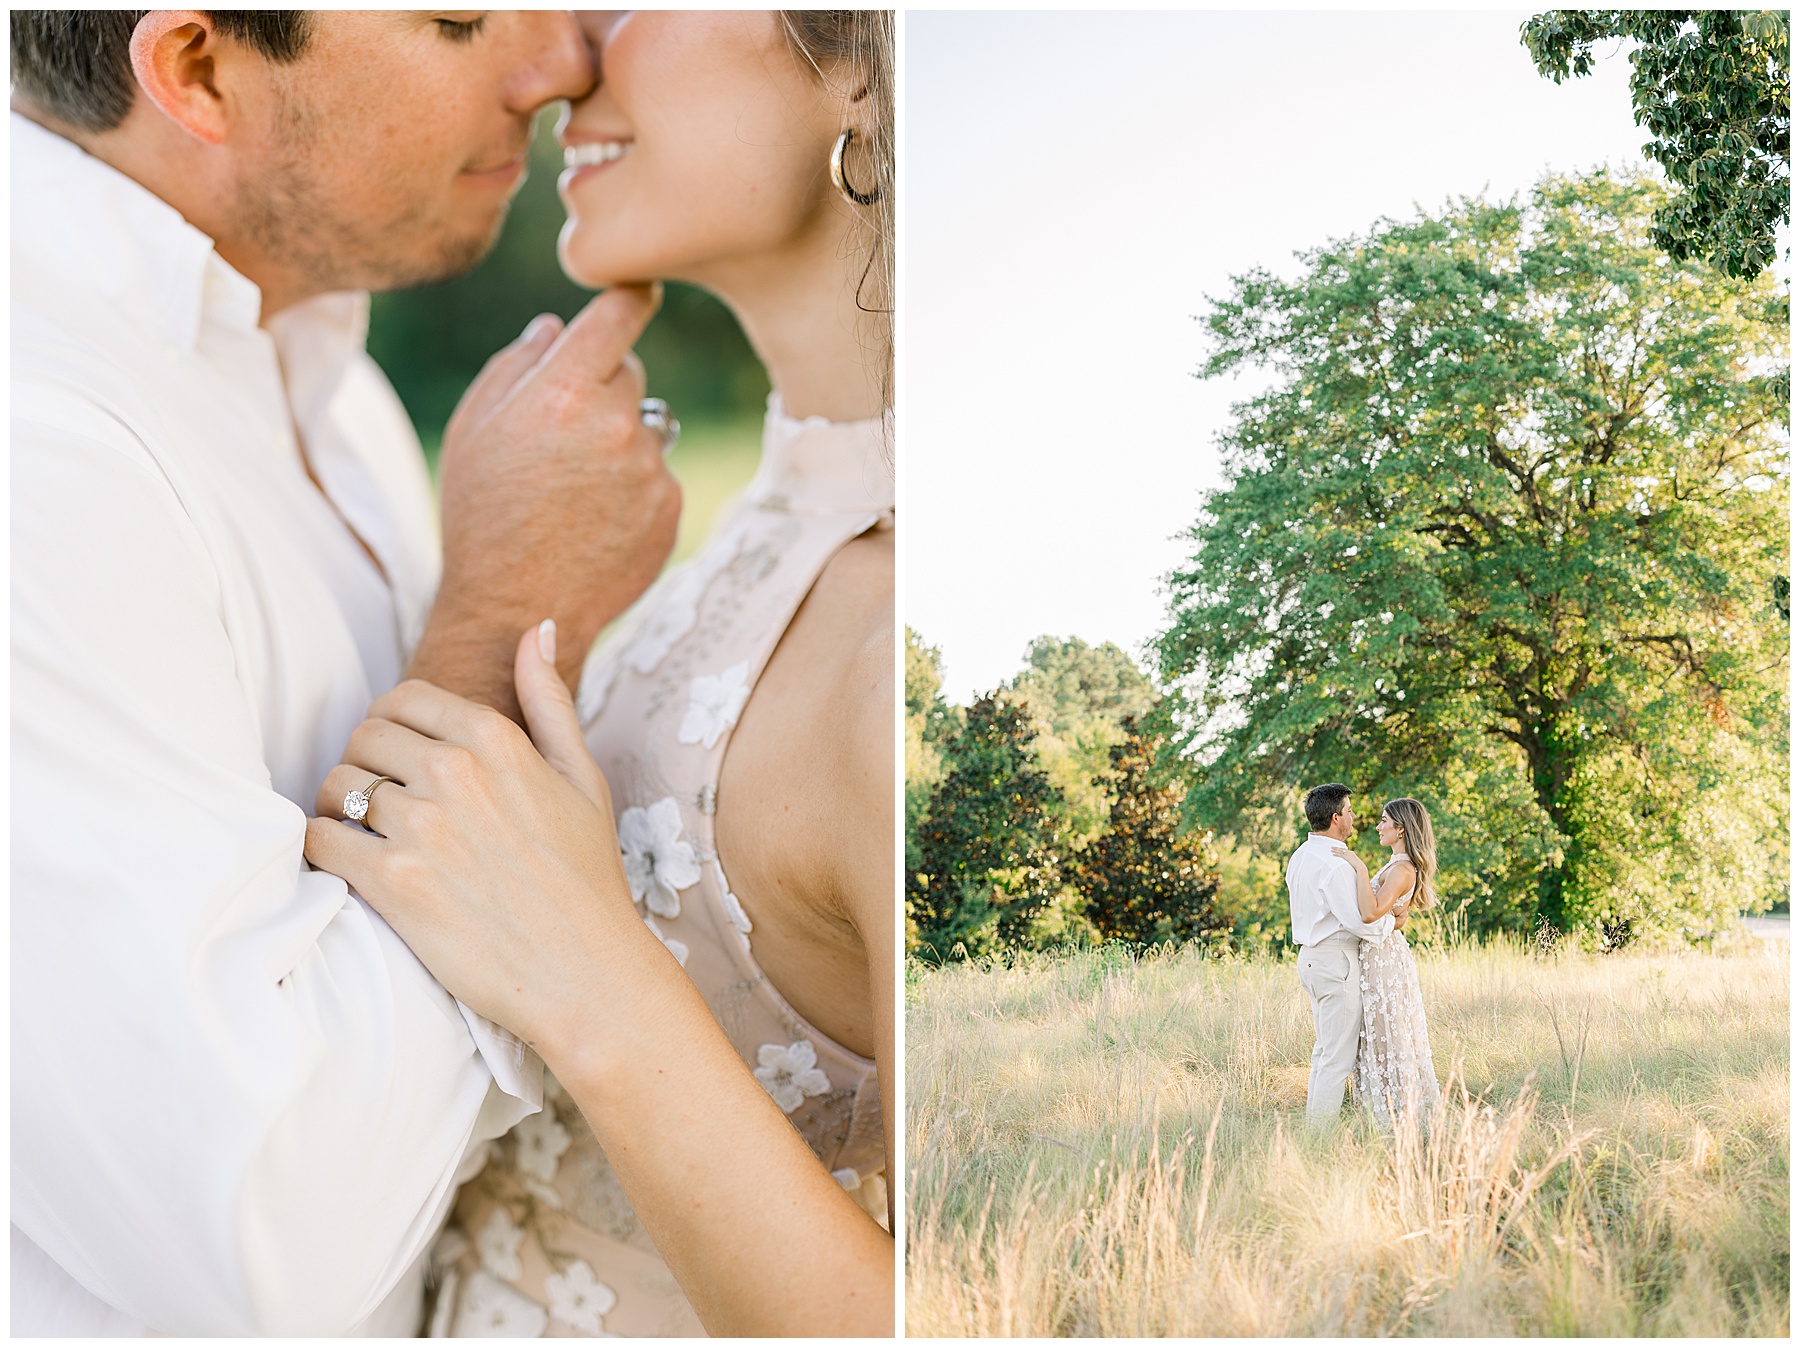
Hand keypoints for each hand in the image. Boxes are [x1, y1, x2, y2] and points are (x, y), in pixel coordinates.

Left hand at [305, 622, 666, 1057]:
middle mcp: (455, 772)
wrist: (586, 973)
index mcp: (497, 739)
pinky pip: (320, 841)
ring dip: (341, 809)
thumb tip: (534, 629)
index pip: (402, 700)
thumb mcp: (583, 777)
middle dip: (364, 765)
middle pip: (361, 738)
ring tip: (368, 838)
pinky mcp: (391, 882)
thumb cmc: (586, 877)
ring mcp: (421, 827)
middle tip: (382, 804)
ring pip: (336, 785)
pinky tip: (353, 868)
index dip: (391, 727)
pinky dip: (324, 850)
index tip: (399, 760)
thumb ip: (549, 699)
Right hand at [412, 285, 682, 719]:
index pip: (618, 315)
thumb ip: (514, 366)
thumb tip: (554, 325)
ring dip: (621, 443)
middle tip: (561, 439)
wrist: (519, 610)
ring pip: (647, 427)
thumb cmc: (482, 516)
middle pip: (630, 373)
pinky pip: (658, 475)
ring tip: (574, 492)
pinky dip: (635, 489)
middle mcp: (617, 424)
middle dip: (602, 390)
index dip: (631, 295)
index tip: (641, 288)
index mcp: (562, 392)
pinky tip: (595, 522)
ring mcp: (651, 469)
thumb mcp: (473, 431)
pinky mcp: (671, 507)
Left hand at [1331, 843, 1367, 873]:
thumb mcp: (1354, 861)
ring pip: (1340, 851)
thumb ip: (1350, 860)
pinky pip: (1341, 855)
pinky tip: (1333, 854)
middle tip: (1332, 847)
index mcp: (1351, 853)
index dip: (1340, 848)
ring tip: (1331, 850)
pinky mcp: (1347, 858)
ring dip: (1335, 850)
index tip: (1336, 847)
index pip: (1344, 849)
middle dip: (1336, 848)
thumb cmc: (1357, 865)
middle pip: (1342, 849)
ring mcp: (1348, 855)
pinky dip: (1336, 854)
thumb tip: (1348, 861)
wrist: (1360, 867)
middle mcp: (1350, 852)